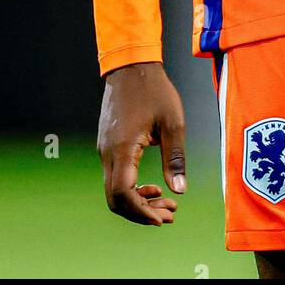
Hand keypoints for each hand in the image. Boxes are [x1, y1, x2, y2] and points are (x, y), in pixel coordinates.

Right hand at [97, 62, 186, 224]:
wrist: (130, 66)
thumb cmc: (154, 90)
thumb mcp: (173, 123)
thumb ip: (175, 158)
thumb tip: (179, 190)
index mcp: (122, 149)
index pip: (123, 194)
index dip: (142, 212)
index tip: (162, 218)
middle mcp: (108, 153)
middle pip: (116, 199)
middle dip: (141, 213)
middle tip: (169, 215)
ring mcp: (104, 150)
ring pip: (115, 190)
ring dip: (139, 201)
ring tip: (166, 203)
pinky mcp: (107, 146)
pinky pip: (116, 177)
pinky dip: (133, 188)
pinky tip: (154, 186)